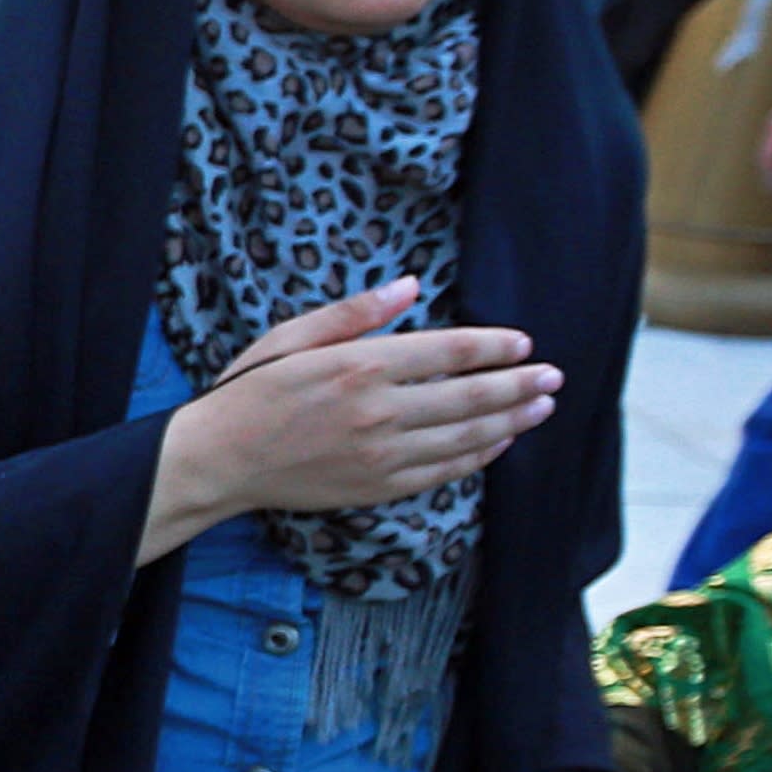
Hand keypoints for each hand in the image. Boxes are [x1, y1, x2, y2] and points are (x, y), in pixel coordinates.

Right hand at [145, 276, 560, 558]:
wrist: (218, 460)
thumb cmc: (250, 392)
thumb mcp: (291, 336)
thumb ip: (354, 313)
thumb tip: (410, 285)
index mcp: (360, 367)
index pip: (451, 351)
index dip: (495, 346)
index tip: (523, 343)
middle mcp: (379, 412)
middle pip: (471, 395)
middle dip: (520, 384)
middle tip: (553, 376)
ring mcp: (382, 455)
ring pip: (467, 436)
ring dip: (512, 420)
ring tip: (540, 407)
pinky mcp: (378, 486)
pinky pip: (444, 470)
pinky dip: (480, 455)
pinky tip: (500, 441)